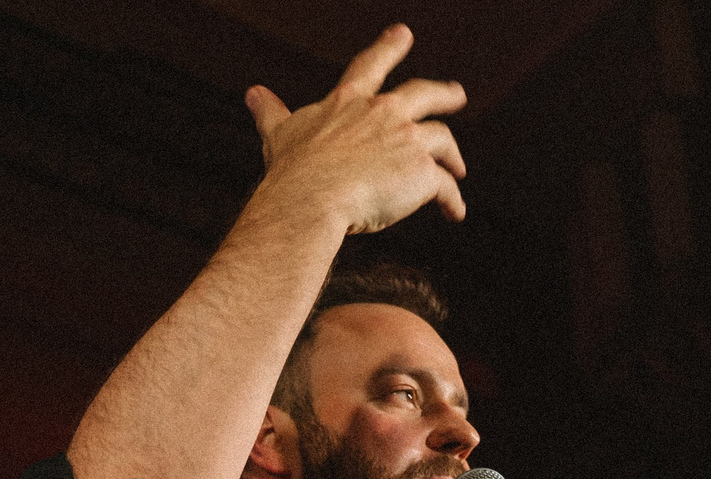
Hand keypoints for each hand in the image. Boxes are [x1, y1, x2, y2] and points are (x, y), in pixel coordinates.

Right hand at [246, 25, 468, 234]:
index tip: (403, 34)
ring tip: (457, 169)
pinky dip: (452, 200)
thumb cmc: (292, 172)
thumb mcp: (280, 134)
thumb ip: (271, 112)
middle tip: (457, 95)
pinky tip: (455, 211)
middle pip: (425, 94)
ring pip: (442, 141)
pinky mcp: (422, 174)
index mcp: (350, 102)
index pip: (372, 66)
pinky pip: (445, 187)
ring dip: (452, 155)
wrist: (310, 202)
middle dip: (444, 94)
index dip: (389, 47)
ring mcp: (407, 141)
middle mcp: (384, 114)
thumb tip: (253, 94)